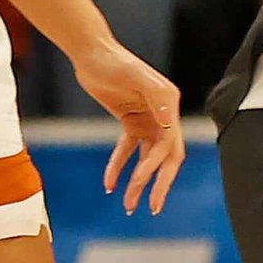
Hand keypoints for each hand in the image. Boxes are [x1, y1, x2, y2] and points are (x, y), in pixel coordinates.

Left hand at [73, 41, 185, 213]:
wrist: (92, 53)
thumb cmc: (115, 62)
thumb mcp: (135, 76)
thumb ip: (156, 96)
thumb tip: (168, 123)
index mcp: (169, 107)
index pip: (168, 146)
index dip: (156, 168)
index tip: (140, 186)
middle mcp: (163, 115)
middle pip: (166, 158)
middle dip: (159, 184)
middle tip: (152, 208)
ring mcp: (148, 119)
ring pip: (148, 158)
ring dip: (139, 181)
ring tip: (128, 204)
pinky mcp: (131, 121)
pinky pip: (128, 150)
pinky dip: (119, 166)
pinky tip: (109, 183)